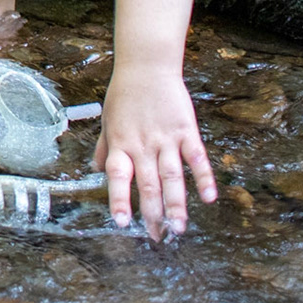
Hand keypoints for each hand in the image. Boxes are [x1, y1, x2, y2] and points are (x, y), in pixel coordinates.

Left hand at [91, 64, 215, 241]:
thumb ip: (104, 147)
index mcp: (120, 143)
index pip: (117, 177)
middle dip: (153, 214)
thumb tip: (95, 170)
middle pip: (148, 184)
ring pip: (172, 177)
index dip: (119, 200)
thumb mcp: (107, 120)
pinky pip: (196, 158)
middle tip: (159, 236)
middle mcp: (142, 144)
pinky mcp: (185, 130)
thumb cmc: (125, 94)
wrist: (147, 66)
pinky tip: (208, 197)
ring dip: (176, 204)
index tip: (123, 222)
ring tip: (180, 228)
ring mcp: (165, 138)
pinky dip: (203, 178)